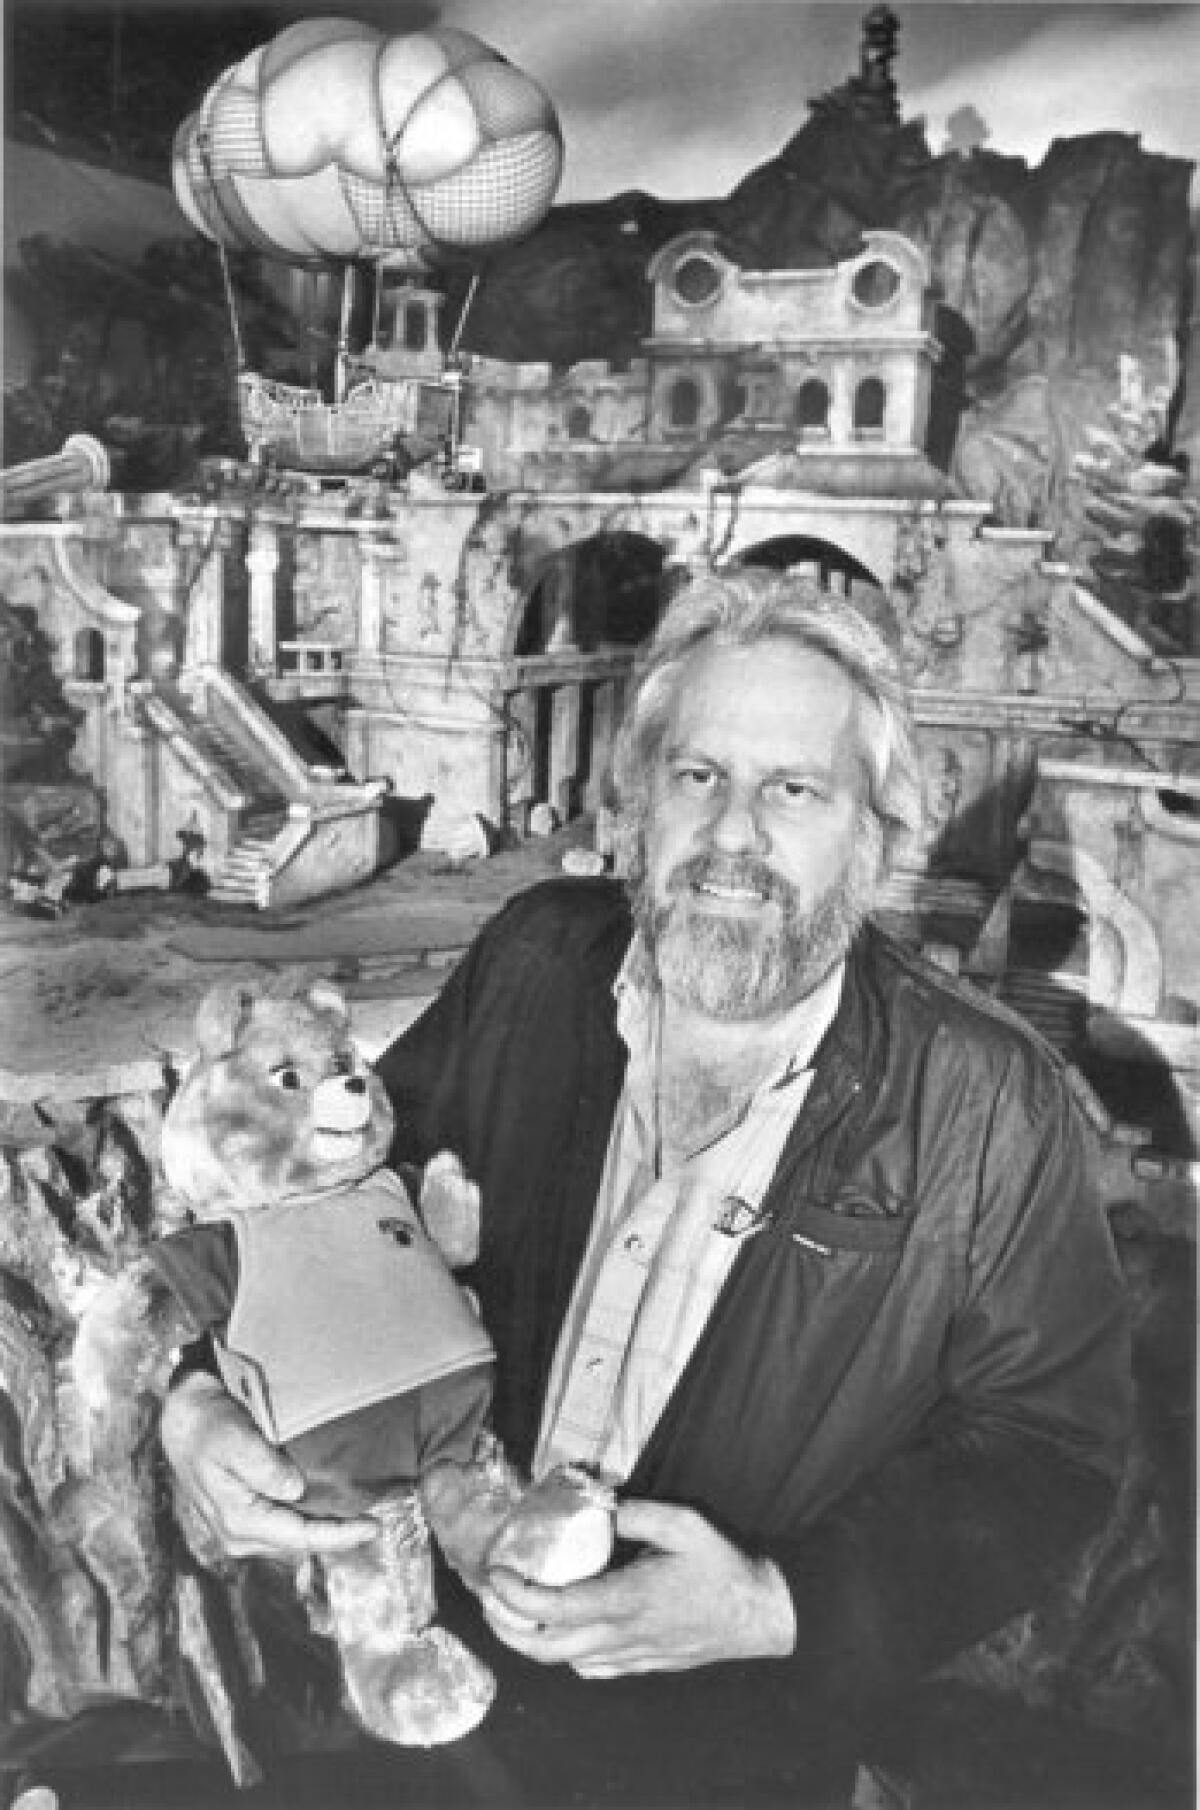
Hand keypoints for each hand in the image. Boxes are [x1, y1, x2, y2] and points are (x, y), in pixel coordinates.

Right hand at [159, 1370, 376, 1561]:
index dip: (340, 1535)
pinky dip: (306, 1519)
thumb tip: (295, 1489)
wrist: (181, 1417)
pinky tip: (326, 1506)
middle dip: (336, 1534)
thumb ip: (264, 1466)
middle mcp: (238, 1535)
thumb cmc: (207, 1424)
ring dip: (322, 1528)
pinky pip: (282, 1525)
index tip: (373, 1527)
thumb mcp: (235, 1438)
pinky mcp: (242, 1517)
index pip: (301, 1536)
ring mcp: (238, 1529)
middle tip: (375, 1520)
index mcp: (239, 1521)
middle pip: (299, 1542)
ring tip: (357, 1514)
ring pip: (292, 1536)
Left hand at [479, 1497, 795, 1676]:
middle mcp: (620, 1636)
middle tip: (490, 1599)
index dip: (516, 1595)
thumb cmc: (722, 1567)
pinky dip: (563, 1651)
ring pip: (564, 1661)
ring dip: (531, 1640)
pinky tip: (563, 1628)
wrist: (759, 1615)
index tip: (498, 1572)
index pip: (553, 1608)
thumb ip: (637, 1513)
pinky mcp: (641, 1665)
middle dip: (507, 1627)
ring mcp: (630, 1656)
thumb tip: (600, 1503)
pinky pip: (589, 1667)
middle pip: (545, 1649)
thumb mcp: (684, 1524)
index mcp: (625, 1600)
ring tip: (516, 1610)